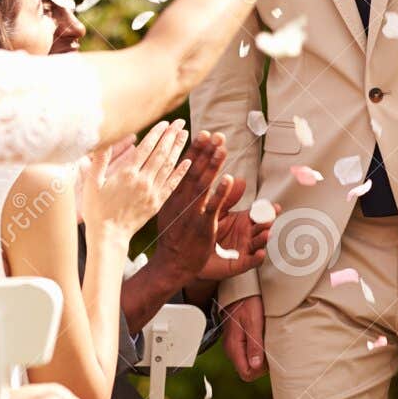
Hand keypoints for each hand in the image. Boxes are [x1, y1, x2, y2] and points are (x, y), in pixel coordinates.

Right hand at [82, 120, 190, 237]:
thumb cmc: (97, 210)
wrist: (109, 235)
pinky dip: (181, 172)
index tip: (165, 122)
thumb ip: (99, 161)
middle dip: (171, 136)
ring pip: (169, 166)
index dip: (157, 133)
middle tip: (180, 123)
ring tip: (185, 135)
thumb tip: (103, 140)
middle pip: (161, 153)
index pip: (146, 147)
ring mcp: (152, 192)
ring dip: (178, 149)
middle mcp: (143, 181)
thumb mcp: (92, 183)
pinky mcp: (158, 202)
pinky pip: (172, 184)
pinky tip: (188, 161)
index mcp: (127, 173)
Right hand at [153, 132, 250, 283]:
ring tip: (221, 148)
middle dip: (205, 151)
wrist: (170, 264)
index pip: (183, 168)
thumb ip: (178, 192)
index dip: (194, 150)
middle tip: (216, 134)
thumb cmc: (172, 238)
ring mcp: (191, 213)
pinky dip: (220, 192)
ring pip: (202, 185)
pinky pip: (212, 207)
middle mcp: (180, 201)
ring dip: (212, 165)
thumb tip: (185, 173)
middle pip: (194, 171)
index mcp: (172, 196)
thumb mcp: (169, 210)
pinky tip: (228, 179)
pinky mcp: (202, 226)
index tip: (203, 133)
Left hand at [199, 193, 274, 282]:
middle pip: (262, 227)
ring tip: (267, 233)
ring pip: (259, 243)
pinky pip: (251, 262)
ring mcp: (246, 249)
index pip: (259, 214)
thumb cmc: (206, 229)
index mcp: (244, 220)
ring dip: (264, 238)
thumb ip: (228, 198)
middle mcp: (248, 234)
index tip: (275, 207)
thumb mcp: (216, 211)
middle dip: (267, 223)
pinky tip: (260, 254)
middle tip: (268, 219)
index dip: (268, 210)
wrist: (192, 253)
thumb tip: (240, 180)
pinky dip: (257, 258)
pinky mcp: (240, 264)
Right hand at [222, 295, 265, 380]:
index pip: (246, 374)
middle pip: (247, 369)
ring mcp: (233, 344)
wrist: (240, 289)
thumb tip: (256, 366)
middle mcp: (231, 348)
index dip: (260, 371)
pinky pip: (247, 352)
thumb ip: (254, 345)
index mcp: (234, 346)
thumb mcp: (254, 322)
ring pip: (247, 361)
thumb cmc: (247, 302)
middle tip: (271, 349)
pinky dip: (257, 350)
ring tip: (268, 342)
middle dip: (261, 365)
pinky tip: (263, 339)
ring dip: (260, 357)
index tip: (270, 359)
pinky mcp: (237, 339)